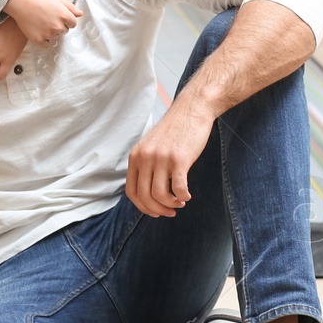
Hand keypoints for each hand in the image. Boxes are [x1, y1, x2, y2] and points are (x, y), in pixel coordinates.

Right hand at [3, 0, 81, 44]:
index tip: (57, 15)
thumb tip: (81, 14)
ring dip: (50, 32)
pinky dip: (43, 40)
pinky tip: (38, 31)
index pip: (73, 24)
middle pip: (64, 31)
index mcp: (65, 16)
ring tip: (41, 22)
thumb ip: (71, 7)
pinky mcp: (38, 40)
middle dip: (58, 26)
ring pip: (55, 37)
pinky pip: (46, 44)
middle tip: (47, 18)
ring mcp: (48, 34)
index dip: (66, 19)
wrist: (20, 2)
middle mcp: (58, 27)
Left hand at [125, 96, 215, 217]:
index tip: (154, 212)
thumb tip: (149, 193)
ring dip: (171, 204)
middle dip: (157, 210)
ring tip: (180, 203)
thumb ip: (146, 165)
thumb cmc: (174, 131)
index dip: (142, 206)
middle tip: (170, 212)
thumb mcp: (151, 146)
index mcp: (135, 156)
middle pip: (145, 196)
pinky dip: (183, 196)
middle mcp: (145, 158)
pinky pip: (178, 188)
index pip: (131, 191)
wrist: (191, 110)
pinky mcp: (179, 159)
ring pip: (159, 195)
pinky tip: (187, 195)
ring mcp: (161, 158)